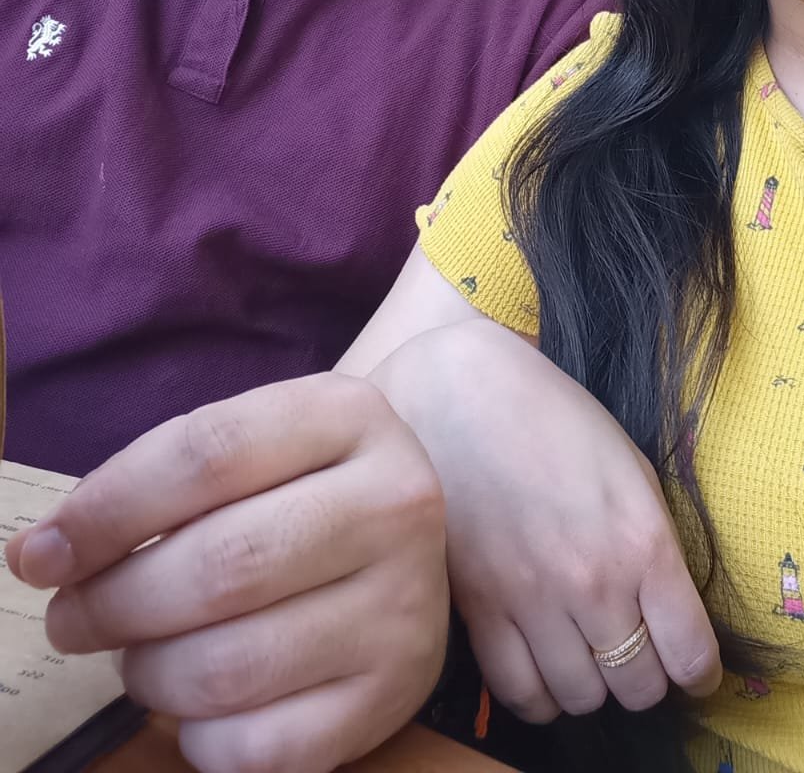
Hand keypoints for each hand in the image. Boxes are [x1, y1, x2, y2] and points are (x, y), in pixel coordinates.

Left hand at [5, 374, 448, 772]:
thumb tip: (41, 556)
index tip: (40, 555)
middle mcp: (396, 503)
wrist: (411, 531)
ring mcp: (404, 604)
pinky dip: (201, 737)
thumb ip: (152, 485)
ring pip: (231, 666)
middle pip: (221, 565)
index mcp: (348, 416)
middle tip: (73, 619)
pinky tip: (201, 705)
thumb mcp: (250, 447)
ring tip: (142, 656)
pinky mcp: (396, 694)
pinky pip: (262, 747)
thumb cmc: (297, 486)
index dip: (106, 510)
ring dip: (151, 673)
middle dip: (115, 604)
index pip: (208, 453)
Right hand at [373, 321, 722, 724]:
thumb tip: (674, 614)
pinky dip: (542, 696)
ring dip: (595, 687)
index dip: (699, 671)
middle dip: (647, 677)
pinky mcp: (478, 609)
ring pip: (583, 698)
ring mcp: (531, 599)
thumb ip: (655, 543)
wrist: (461, 390)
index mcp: (642, 540)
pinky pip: (520, 693)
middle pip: (639, 686)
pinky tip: (548, 670)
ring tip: (590, 657)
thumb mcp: (629, 467)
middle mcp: (592, 581)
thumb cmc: (554, 417)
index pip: (690, 654)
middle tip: (637, 653)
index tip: (693, 668)